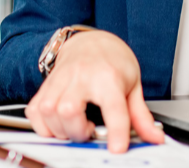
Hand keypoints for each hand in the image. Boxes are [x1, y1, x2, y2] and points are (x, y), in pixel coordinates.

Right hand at [25, 30, 164, 151]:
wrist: (90, 41)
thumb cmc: (111, 61)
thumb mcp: (133, 85)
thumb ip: (141, 115)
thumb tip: (154, 138)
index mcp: (107, 77)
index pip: (112, 106)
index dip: (115, 131)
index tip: (116, 148)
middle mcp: (80, 76)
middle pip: (68, 111)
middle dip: (78, 132)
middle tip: (89, 131)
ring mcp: (59, 79)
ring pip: (47, 111)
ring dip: (59, 129)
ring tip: (75, 127)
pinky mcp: (46, 85)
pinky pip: (34, 110)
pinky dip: (42, 124)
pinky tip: (57, 124)